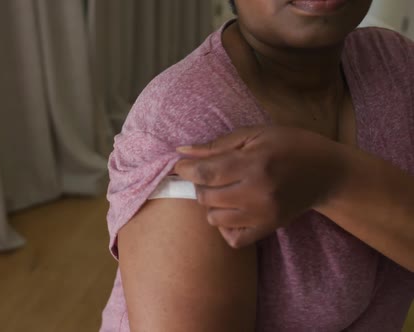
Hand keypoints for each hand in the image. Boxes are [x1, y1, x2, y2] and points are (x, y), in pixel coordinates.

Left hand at [174, 126, 347, 247]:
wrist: (327, 173)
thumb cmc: (290, 145)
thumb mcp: (256, 134)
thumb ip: (217, 144)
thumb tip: (181, 151)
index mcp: (254, 163)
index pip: (205, 172)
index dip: (185, 169)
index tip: (181, 165)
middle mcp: (257, 192)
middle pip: (205, 197)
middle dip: (200, 185)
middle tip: (210, 175)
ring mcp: (263, 214)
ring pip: (214, 219)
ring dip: (212, 204)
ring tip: (224, 191)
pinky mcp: (269, 228)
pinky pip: (233, 239)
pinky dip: (226, 227)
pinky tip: (233, 211)